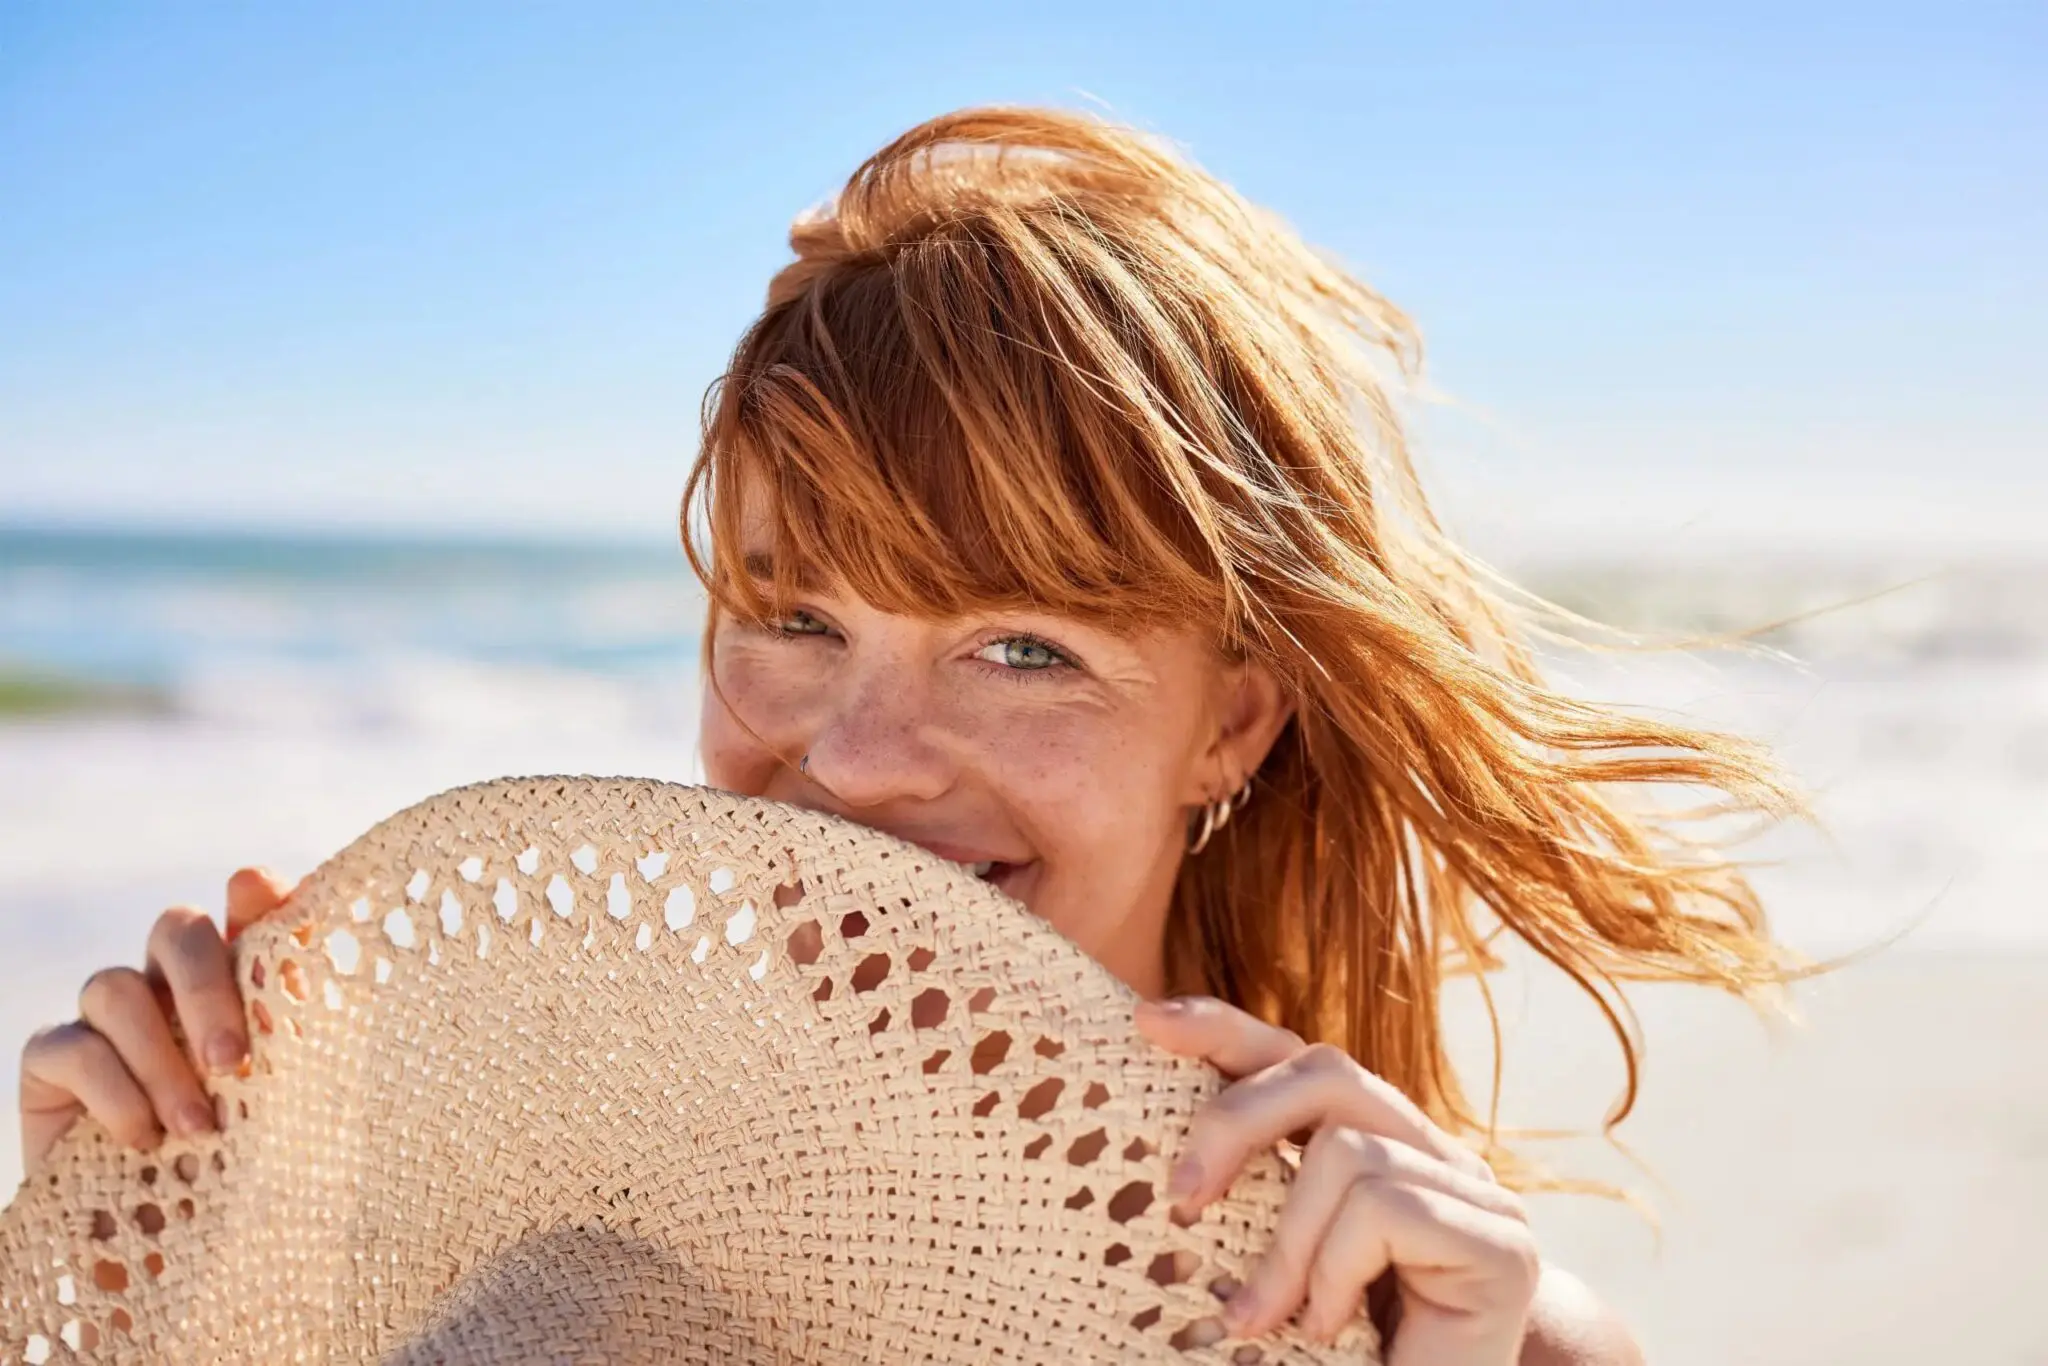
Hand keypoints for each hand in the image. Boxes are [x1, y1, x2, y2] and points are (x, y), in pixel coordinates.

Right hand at [18, 867, 290, 1168]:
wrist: (180, 1251)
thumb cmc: (253, 1170)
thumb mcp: (295, 1102)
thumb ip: (305, 1029)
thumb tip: (315, 958)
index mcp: (240, 985)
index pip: (246, 911)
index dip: (254, 894)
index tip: (259, 892)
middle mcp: (171, 989)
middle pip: (176, 930)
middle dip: (205, 987)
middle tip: (231, 1061)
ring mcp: (107, 1021)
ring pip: (114, 986)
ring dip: (159, 1060)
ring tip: (197, 1129)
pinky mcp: (52, 1063)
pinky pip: (73, 1048)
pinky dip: (115, 1093)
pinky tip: (144, 1139)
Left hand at [1136, 995, 1538, 1364]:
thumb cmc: (1338, 1354)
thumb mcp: (1272, 1261)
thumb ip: (1247, 1195)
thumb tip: (1165, 1140)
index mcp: (1377, 1145)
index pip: (1302, 1056)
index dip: (1226, 1029)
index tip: (1147, 1022)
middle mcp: (1433, 1154)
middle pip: (1327, 1071)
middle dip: (1236, 1123)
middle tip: (1180, 1200)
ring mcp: (1478, 1196)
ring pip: (1349, 1150)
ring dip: (1288, 1244)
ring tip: (1263, 1318)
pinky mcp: (1501, 1246)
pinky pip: (1386, 1208)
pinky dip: (1335, 1273)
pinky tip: (1326, 1329)